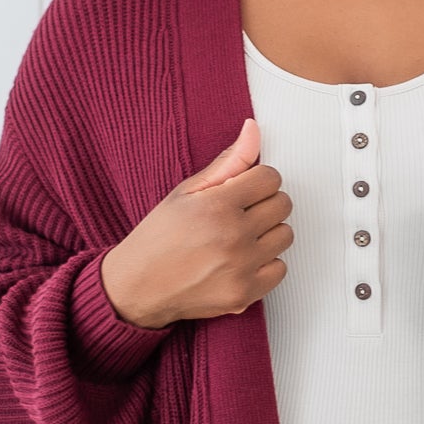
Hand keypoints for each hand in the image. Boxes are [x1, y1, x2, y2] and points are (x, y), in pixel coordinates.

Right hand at [99, 118, 293, 327]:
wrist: (137, 287)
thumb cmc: (158, 237)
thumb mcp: (187, 192)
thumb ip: (228, 162)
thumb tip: (253, 129)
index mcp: (218, 205)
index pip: (270, 178)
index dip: (256, 181)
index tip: (242, 191)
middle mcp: (233, 236)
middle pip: (282, 204)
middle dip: (263, 204)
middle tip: (238, 214)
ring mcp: (241, 267)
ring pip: (285, 235)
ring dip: (267, 234)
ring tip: (238, 238)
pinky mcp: (245, 293)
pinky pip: (280, 269)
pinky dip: (265, 264)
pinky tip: (241, 261)